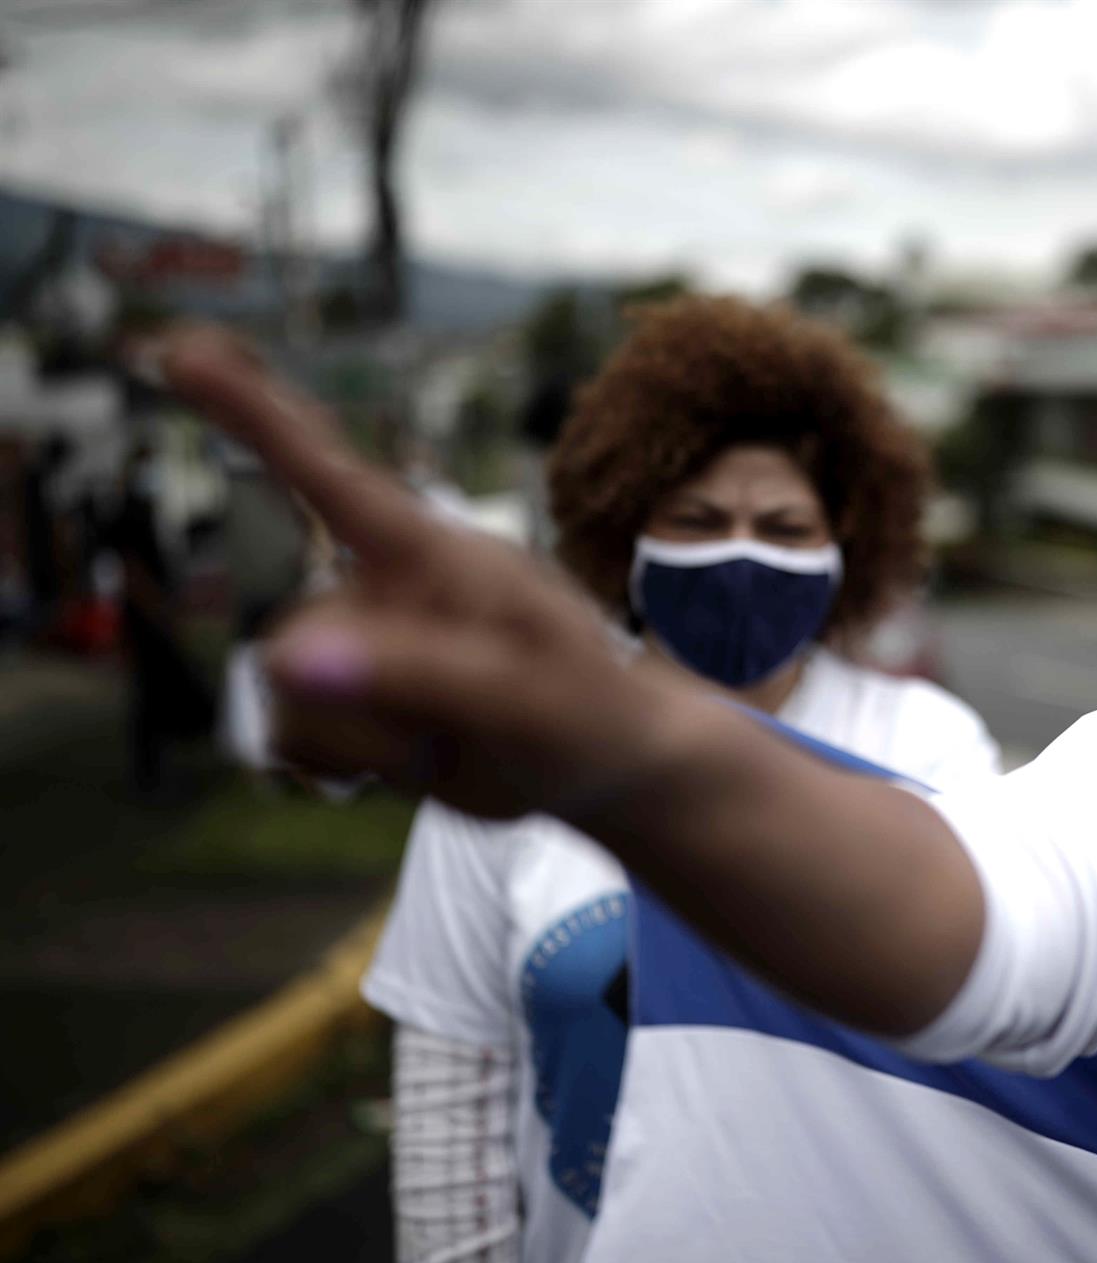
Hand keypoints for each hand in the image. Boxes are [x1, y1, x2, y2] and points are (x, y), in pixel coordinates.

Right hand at [156, 326, 646, 821]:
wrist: (606, 769)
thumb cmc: (586, 709)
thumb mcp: (524, 694)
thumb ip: (414, 672)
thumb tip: (287, 660)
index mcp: (430, 552)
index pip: (330, 474)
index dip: (252, 413)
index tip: (182, 352)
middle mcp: (382, 587)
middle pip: (295, 640)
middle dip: (358, 703)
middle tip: (456, 726)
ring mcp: (364, 647)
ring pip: (289, 698)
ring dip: (357, 740)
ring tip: (446, 738)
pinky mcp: (353, 703)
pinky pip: (294, 735)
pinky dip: (340, 763)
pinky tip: (411, 757)